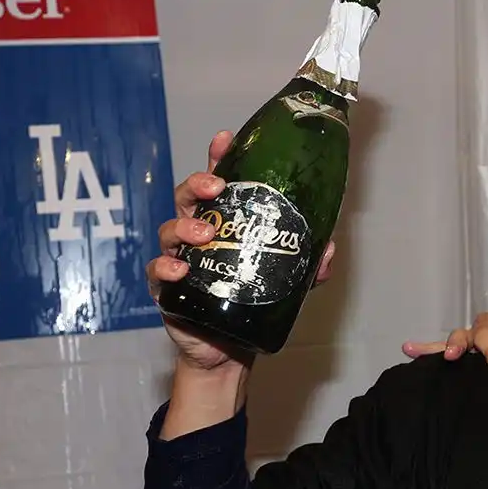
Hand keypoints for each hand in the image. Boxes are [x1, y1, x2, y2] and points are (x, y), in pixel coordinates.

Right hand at [148, 130, 336, 370]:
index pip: (220, 184)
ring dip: (185, 226)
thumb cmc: (253, 301)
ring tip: (205, 234)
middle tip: (215, 186)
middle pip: (188, 198)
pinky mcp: (167, 288)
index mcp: (225, 223)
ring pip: (170, 229)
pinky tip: (179, 270)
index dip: (219, 159)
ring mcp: (179, 258)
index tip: (225, 139)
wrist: (229, 348)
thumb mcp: (289, 282)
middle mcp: (198, 234)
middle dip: (197, 184)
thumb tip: (329, 247)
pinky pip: (158, 272)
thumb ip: (310, 265)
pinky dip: (165, 267)